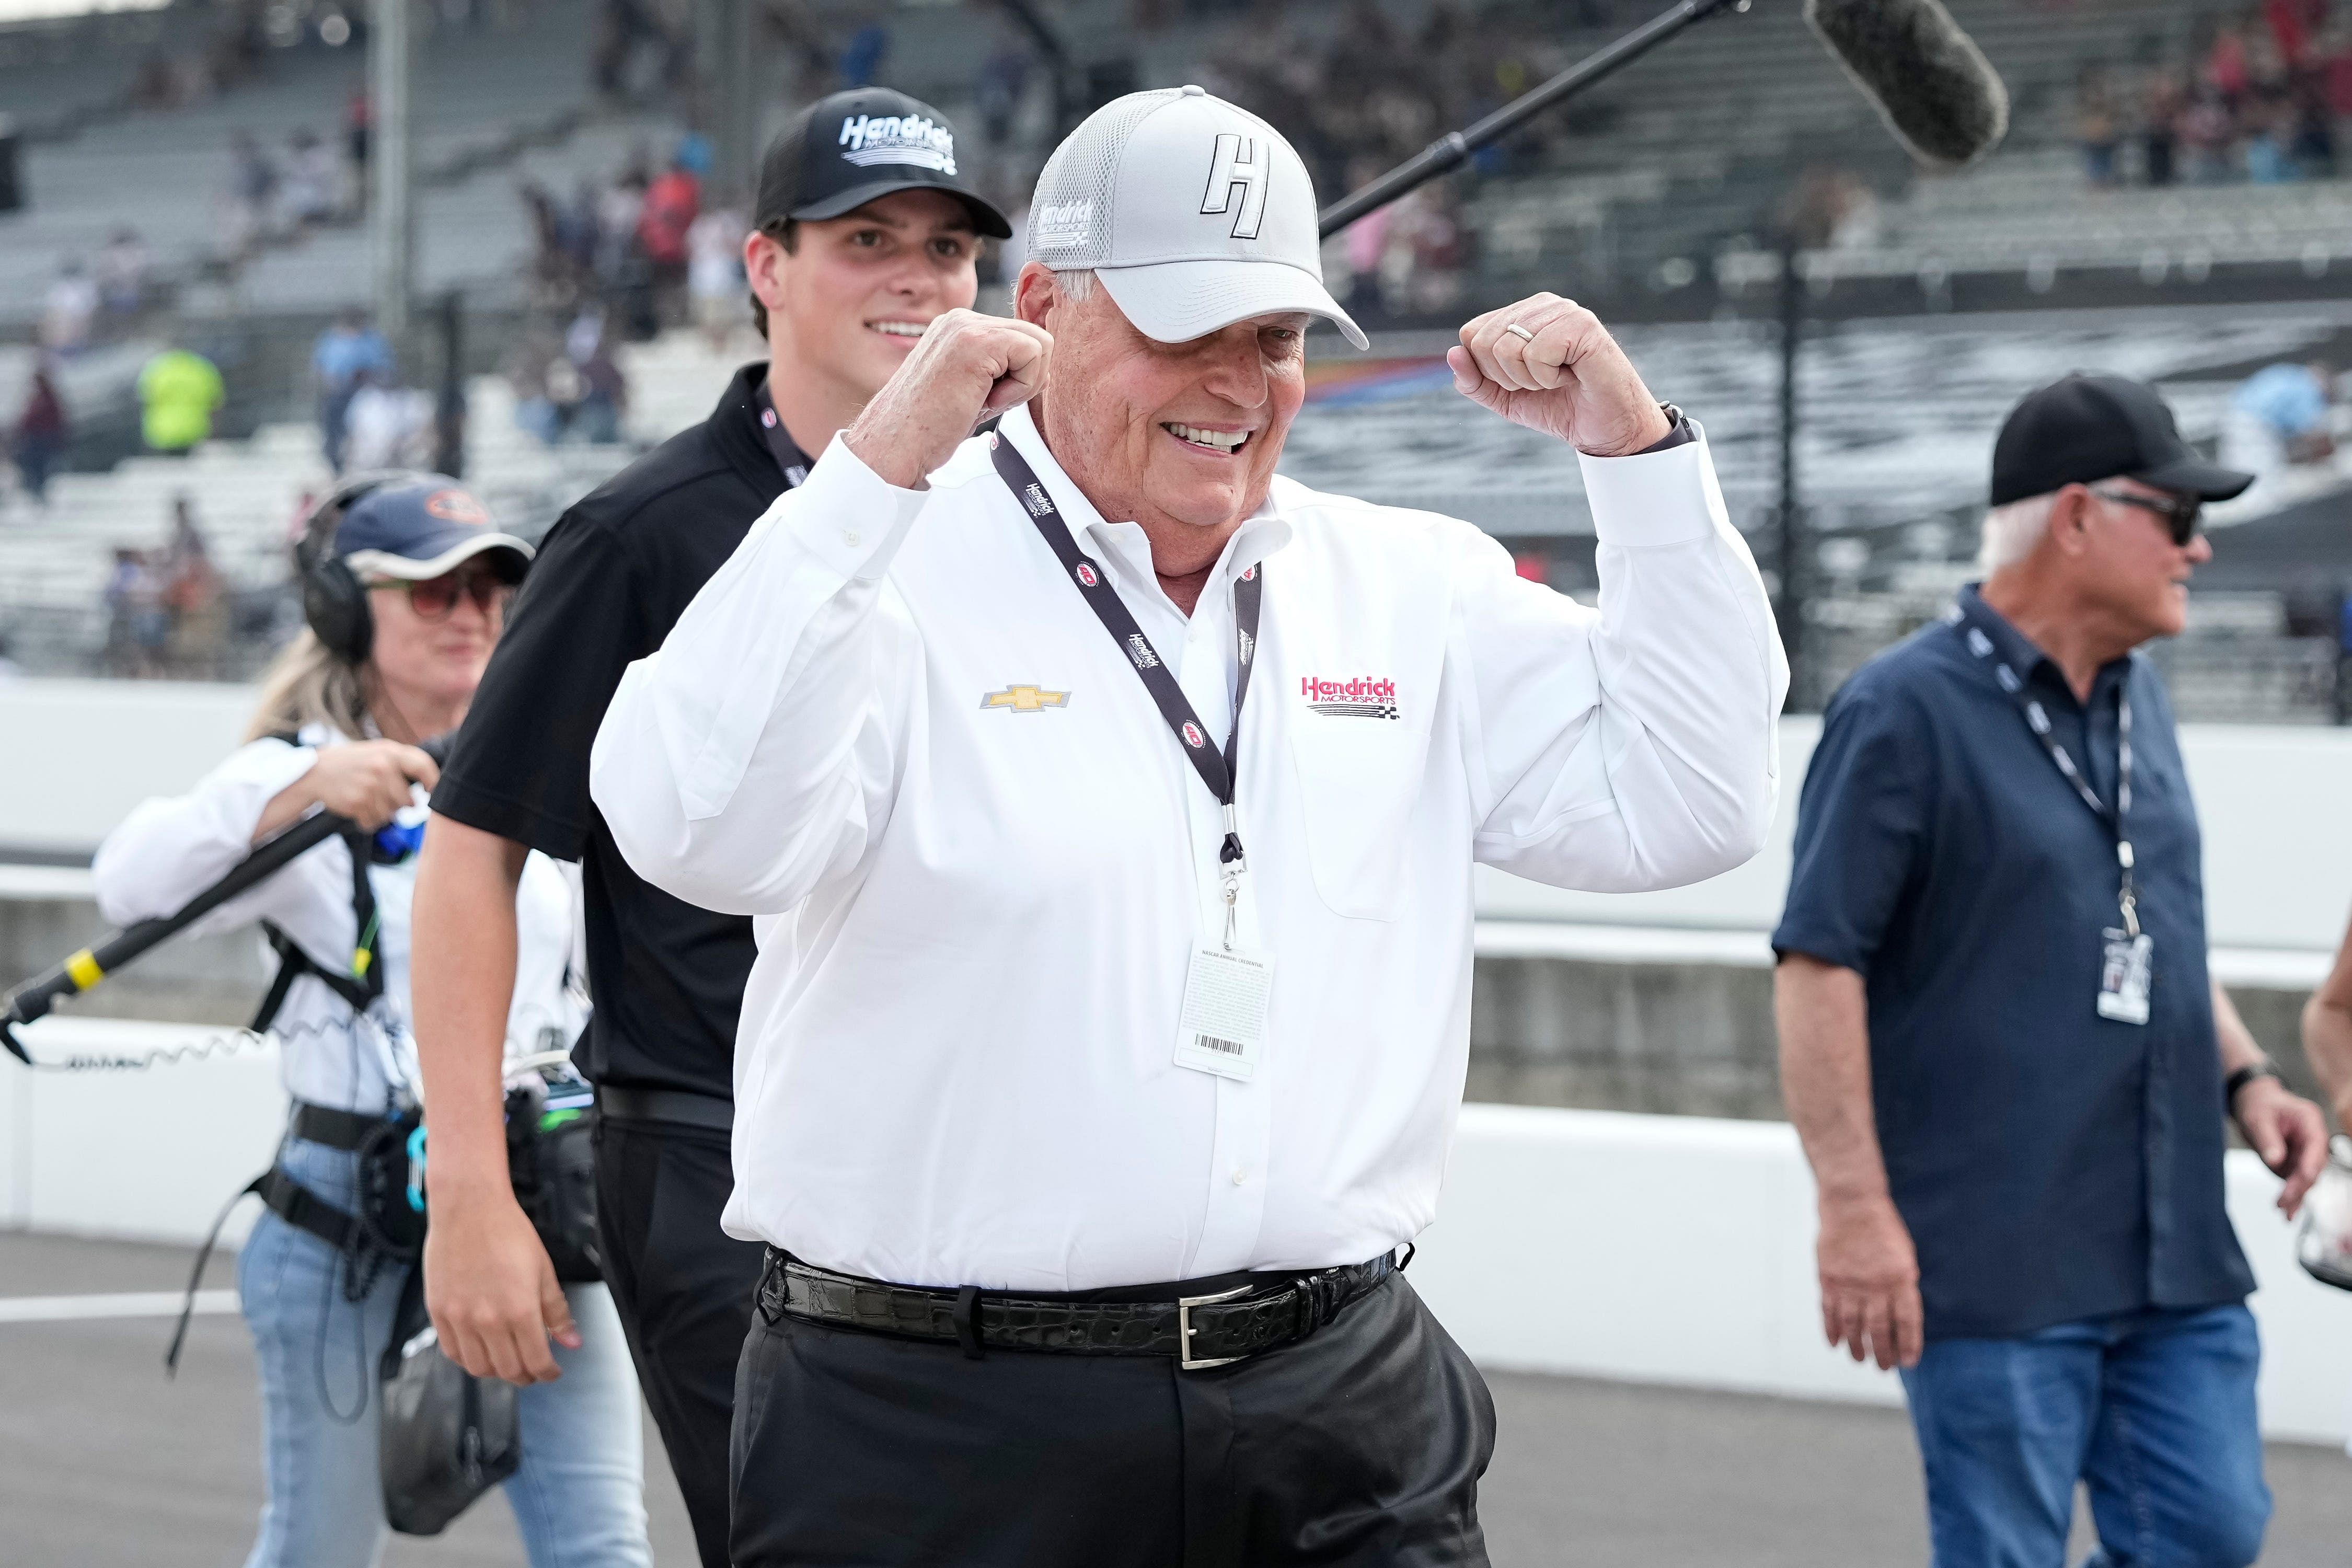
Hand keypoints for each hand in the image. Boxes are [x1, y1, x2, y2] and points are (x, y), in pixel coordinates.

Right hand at [256, 739, 436, 840]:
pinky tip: (357, 808)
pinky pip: (374, 822)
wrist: (316, 772)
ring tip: (366, 800)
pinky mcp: (357, 802)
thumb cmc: (354, 763)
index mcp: (390, 751)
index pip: (424, 766)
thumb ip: (403, 761)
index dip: (433, 782)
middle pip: (408, 801)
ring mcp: (370, 785)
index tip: (431, 793)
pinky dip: (367, 821)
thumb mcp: (378, 751)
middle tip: (381, 796)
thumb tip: (433, 783)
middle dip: (398, 804)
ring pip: (391, 814)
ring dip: (381, 813)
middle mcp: (382, 767)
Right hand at [423, 1188, 578, 1383]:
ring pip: (478, 1368)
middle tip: (533, 1369)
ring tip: (508, 1361)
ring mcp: (460, 1319)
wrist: (469, 1209)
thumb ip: (557, 1312)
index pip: (536, 1362)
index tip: (552, 1372)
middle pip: (508, 1370)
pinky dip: (469, 1360)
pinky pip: (452, 1352)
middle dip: (525, 1376)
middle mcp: (488, 1321)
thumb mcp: (544, 1271)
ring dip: (496, 1372)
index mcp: (520, 1311)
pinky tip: (481, 1351)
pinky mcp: (438, 1313)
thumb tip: (572, 1342)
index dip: (547, 1373)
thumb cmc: (509, 1234)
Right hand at [845, 309, 1051, 488]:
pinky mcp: (977, 342)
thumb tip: (1043, 368)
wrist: (895, 444)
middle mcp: (961, 320)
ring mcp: (967, 326)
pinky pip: (1034, 354)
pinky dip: (1021, 387)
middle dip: (1026, 377)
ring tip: (984, 400)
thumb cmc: (927, 428)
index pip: (1020, 338)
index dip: (1018, 375)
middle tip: (989, 401)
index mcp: (957, 328)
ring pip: (1040, 344)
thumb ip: (998, 370)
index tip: (985, 398)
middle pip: (1035, 337)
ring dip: (1023, 383)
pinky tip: (985, 400)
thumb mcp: (968, 388)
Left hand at [1447, 293, 1671, 456]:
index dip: (1487, 371)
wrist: (1605, 429)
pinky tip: (1571, 376)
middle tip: (1541, 383)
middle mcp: (1541, 304)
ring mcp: (1563, 310)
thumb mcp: (1504, 398)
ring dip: (1530, 380)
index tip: (1521, 381)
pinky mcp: (1582, 324)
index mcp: (1521, 314)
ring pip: (1507, 348)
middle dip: (1506, 378)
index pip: (1471, 335)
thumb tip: (1452, 353)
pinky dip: (1548, 378)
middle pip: (1483, 341)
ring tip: (1558, 379)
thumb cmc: (1559, 406)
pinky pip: (1535, 353)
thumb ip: (1473, 380)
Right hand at [1815, 1193, 1923, 1370]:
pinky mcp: (1828, 1278)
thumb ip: (1903, 1286)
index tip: (1909, 1362)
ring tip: (1860, 1360)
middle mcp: (1875, 1285)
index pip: (1907, 1322)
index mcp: (1900, 1279)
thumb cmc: (1883, 1228)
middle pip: (1879, 1329)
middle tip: (1884, 1367)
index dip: (1908, 1345)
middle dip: (1883, 1353)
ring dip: (1857, 1346)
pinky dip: (1831, 1329)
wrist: (1852, 1204)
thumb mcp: (1906, 1255)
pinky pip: (1829, 1311)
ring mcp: (1849, 1283)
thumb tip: (1901, 1317)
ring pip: (1853, 1325)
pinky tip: (1835, 1343)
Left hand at [2233, 1076, 2328, 1216]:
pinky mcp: (2294, 1163)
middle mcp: (2312, 1140)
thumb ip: (2268, 1139)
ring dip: (2297, 1197)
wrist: (2254, 1103)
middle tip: (2283, 1202)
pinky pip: (2296, 1182)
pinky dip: (2292, 1197)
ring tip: (2285, 1213)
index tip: (2300, 1182)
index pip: (2316, 1148)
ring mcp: (2305, 1153)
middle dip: (2299, 1186)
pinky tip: (2287, 1213)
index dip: (2309, 1167)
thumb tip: (2275, 1161)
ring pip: (2306, 1179)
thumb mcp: (2257, 1118)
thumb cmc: (2259, 1105)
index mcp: (2310, 1122)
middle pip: (2312, 1167)